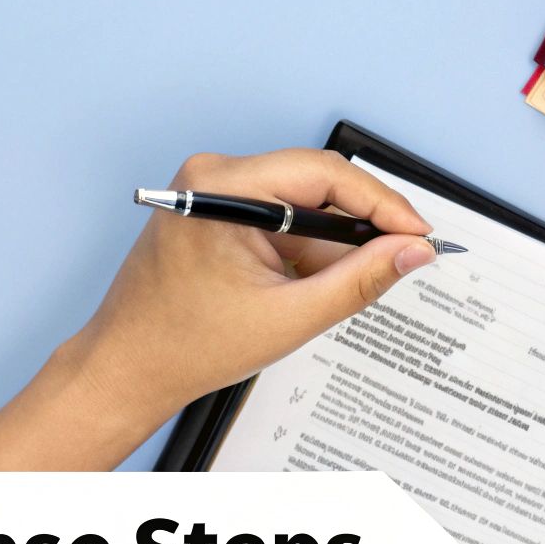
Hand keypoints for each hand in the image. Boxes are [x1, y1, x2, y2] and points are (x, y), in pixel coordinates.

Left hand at [58, 149, 437, 430]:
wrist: (126, 369)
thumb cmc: (183, 346)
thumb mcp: (290, 317)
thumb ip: (360, 280)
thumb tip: (412, 251)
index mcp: (222, 187)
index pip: (326, 173)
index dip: (382, 204)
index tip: (418, 233)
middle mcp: (213, 175)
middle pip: (316, 183)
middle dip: (359, 227)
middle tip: (398, 261)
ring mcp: (211, 191)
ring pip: (301, 203)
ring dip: (328, 244)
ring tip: (325, 292)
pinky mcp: (214, 209)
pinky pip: (279, 217)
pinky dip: (303, 250)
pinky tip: (299, 288)